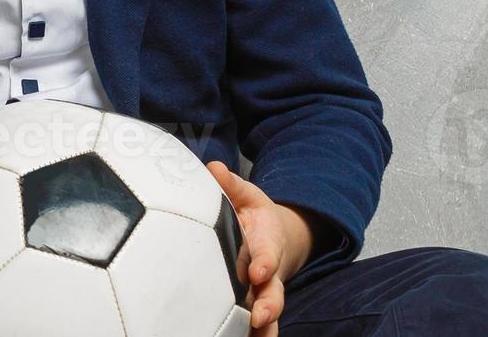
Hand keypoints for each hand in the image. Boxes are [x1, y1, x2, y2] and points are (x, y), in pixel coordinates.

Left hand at [208, 161, 313, 336]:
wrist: (270, 236)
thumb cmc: (252, 216)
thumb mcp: (246, 196)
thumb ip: (231, 185)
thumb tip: (214, 167)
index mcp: (267, 245)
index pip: (268, 255)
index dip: (264, 262)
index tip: (258, 270)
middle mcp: (267, 273)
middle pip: (273, 293)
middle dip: (269, 306)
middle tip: (260, 316)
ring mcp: (260, 292)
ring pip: (266, 314)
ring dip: (263, 328)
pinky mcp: (251, 303)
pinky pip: (251, 324)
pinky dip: (249, 334)